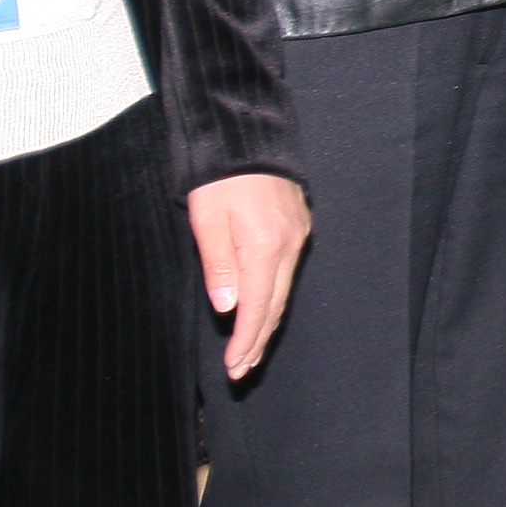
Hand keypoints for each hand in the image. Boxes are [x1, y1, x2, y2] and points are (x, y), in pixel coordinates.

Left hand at [185, 171, 309, 379]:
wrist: (247, 138)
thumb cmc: (219, 177)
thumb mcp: (207, 218)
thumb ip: (218, 264)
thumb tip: (227, 307)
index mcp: (265, 245)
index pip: (256, 305)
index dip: (245, 338)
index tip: (233, 365)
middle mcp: (289, 244)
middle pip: (276, 304)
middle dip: (258, 339)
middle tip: (242, 368)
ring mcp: (298, 236)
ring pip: (283, 290)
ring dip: (267, 322)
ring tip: (252, 349)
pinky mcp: (298, 227)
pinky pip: (287, 272)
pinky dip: (275, 297)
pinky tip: (264, 307)